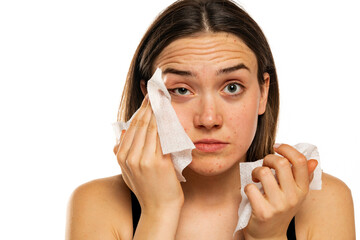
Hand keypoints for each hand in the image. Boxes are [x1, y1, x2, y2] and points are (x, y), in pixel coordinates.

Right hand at [113, 96, 183, 212]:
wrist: (159, 209)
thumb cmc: (146, 189)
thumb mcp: (128, 172)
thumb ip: (122, 153)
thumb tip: (120, 136)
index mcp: (121, 156)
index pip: (132, 126)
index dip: (141, 110)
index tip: (149, 98)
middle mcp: (130, 156)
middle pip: (141, 124)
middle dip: (150, 106)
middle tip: (158, 93)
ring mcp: (144, 159)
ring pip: (152, 128)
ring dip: (159, 111)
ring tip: (164, 99)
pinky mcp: (159, 163)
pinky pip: (163, 138)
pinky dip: (167, 124)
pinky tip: (171, 115)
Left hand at [243, 144, 317, 239]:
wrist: (269, 236)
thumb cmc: (280, 209)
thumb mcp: (295, 194)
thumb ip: (303, 177)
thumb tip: (313, 160)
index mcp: (303, 190)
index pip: (299, 161)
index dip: (286, 149)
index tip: (276, 147)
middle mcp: (293, 197)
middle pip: (280, 163)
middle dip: (268, 158)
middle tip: (264, 164)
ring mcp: (278, 205)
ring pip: (264, 173)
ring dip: (256, 171)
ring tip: (256, 178)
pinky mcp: (263, 212)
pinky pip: (250, 188)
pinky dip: (247, 187)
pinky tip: (251, 193)